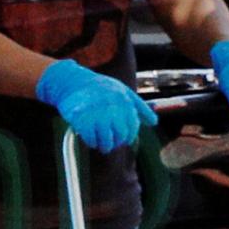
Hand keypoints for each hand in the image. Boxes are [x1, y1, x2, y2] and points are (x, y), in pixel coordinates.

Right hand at [34, 58, 156, 153]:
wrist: (74, 82)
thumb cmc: (101, 89)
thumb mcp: (123, 92)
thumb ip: (140, 107)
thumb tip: (154, 123)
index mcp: (124, 100)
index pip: (133, 126)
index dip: (129, 136)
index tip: (123, 139)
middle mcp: (112, 106)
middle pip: (121, 135)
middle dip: (117, 143)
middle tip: (111, 144)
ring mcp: (97, 113)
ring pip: (106, 140)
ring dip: (105, 146)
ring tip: (102, 146)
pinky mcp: (82, 119)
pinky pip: (91, 139)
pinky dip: (92, 142)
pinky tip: (91, 140)